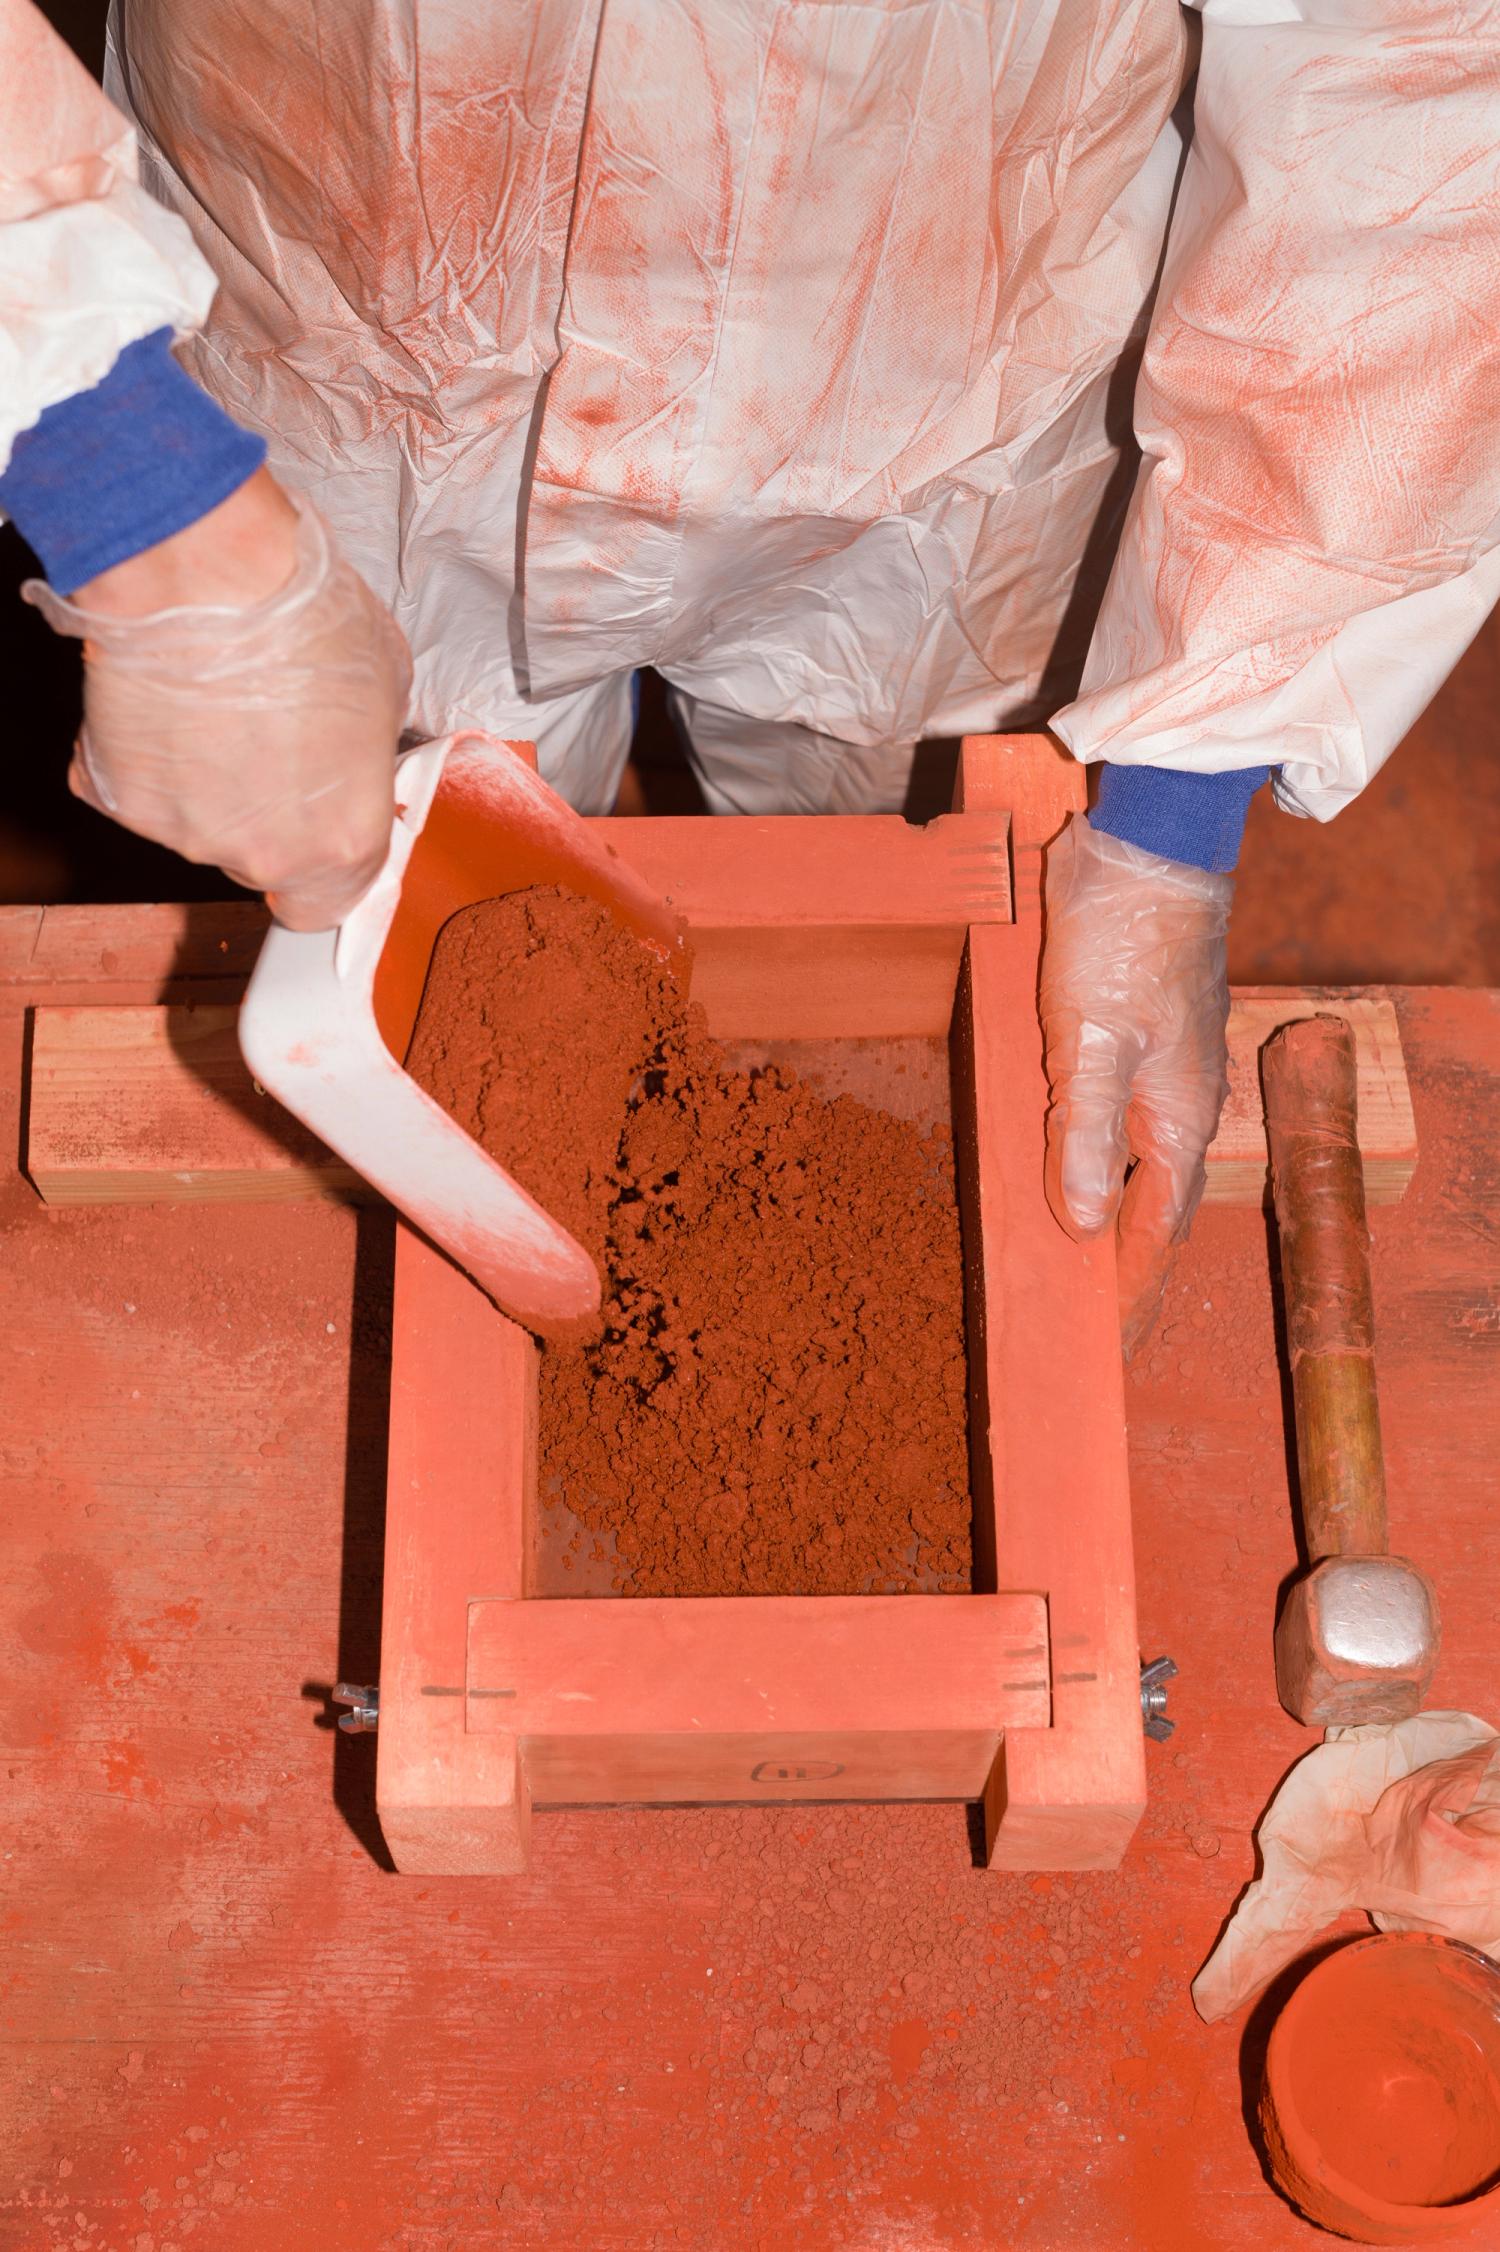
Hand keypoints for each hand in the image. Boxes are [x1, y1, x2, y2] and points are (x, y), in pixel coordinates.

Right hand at [24, 468, 410, 930]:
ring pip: (197, 824)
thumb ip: (369, 750)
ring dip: (205, 780)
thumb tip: (353, 752)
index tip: (318, 822)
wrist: (207, 571)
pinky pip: (133, 787)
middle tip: (264, 740)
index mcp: (343, 840)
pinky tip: (165, 700)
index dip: (326, 859)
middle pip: (262, 862)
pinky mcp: (116, 795)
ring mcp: (183, 832)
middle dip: (265, 815)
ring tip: (215, 702)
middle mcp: (263, 854)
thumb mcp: (387, 688)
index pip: (334, 898)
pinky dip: (144, 753)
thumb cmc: (303, 615)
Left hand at [1040, 815, 1231, 1356]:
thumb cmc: (1127, 941)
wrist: (1145, 845)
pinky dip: (1077, 1153)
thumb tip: (1084, 1224)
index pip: (1157, 1231)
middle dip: (1115, 1264)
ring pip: (1122, 1161)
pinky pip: (1099, 1115)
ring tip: (1058, 1258)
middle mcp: (1174, 1104)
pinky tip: (1049, 1164)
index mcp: (1180, 1118)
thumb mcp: (1093, 1044)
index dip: (1130, 1288)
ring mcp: (1150, 1069)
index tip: (1107, 1343)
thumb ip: (1088, 1135)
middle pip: (1145, 1205)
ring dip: (1095, 1210)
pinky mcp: (1120, 1034)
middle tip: (1076, 1317)